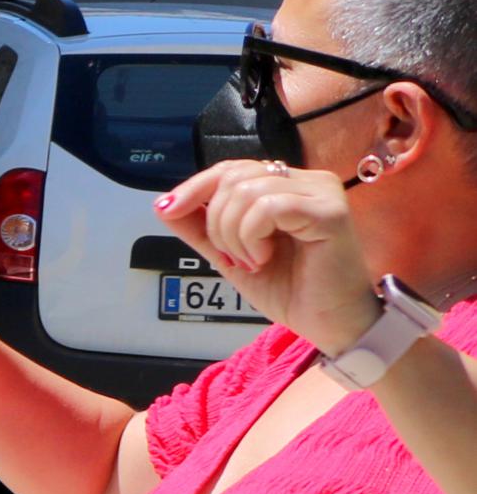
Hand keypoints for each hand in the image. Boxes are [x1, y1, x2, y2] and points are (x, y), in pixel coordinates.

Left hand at [158, 158, 381, 349]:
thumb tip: (163, 204)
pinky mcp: (330, 211)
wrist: (327, 324)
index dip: (195, 186)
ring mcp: (322, 192)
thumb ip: (200, 229)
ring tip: (255, 260)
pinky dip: (252, 236)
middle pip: (233, 176)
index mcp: (286, 186)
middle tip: (236, 256)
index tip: (167, 210)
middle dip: (216, 221)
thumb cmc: (290, 290)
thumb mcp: (230, 255)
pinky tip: (265, 257)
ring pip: (246, 191)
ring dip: (234, 234)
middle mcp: (307, 180)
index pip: (230, 169)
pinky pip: (267, 208)